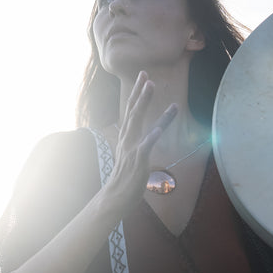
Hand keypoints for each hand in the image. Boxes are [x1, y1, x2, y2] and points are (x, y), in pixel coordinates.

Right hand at [105, 71, 177, 206]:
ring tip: (150, 87)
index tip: (143, 75)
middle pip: (134, 111)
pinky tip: (157, 129)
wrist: (116, 197)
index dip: (138, 92)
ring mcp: (132, 150)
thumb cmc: (127, 177)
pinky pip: (145, 147)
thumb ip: (138, 140)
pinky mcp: (138, 162)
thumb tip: (147, 131)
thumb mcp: (132, 154)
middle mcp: (128, 139)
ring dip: (144, 103)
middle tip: (147, 75)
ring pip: (138, 122)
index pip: (132, 110)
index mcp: (127, 137)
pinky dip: (150, 137)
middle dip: (140, 93)